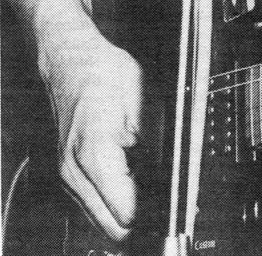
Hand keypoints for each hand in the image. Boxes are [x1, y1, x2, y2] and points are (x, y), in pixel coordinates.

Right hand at [35, 0, 147, 241]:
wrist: (70, 59)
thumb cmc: (103, 71)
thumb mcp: (141, 99)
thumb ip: (153, 143)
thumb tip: (169, 177)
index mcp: (95, 152)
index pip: (126, 212)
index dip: (152, 209)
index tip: (167, 195)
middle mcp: (75, 172)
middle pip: (114, 226)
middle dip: (140, 214)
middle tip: (159, 188)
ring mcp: (68, 176)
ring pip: (103, 220)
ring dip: (125, 206)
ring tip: (142, 174)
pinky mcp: (67, 175)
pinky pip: (95, 204)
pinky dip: (113, 198)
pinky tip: (126, 172)